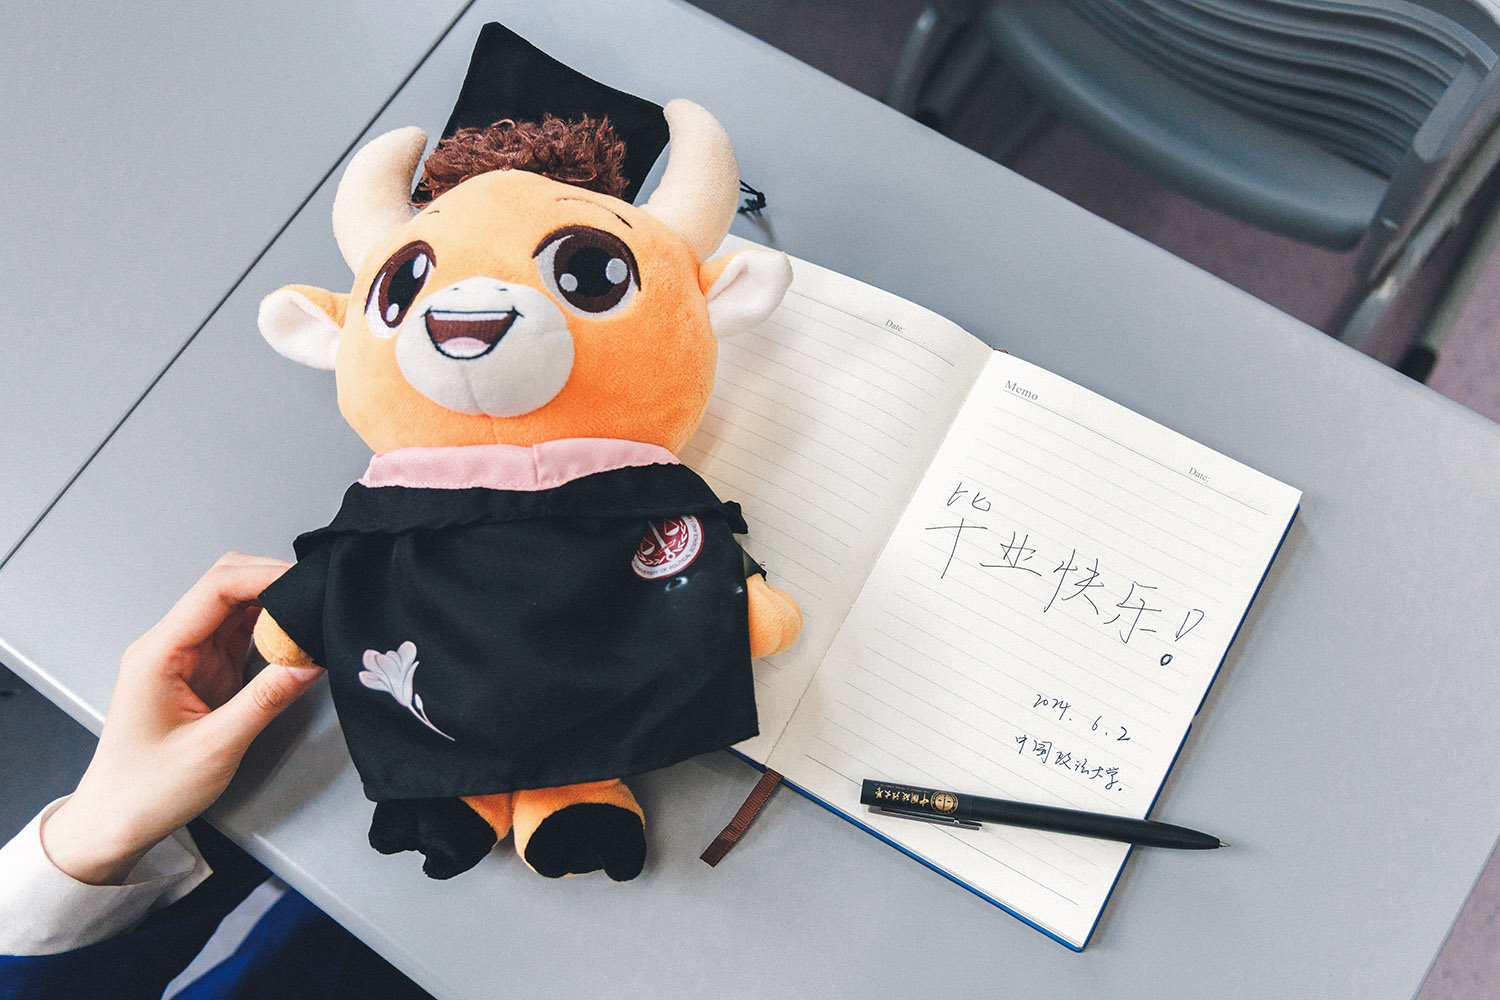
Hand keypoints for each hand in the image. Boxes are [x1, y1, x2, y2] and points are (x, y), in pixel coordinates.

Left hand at [41, 553, 323, 884]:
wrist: (116, 821)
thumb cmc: (146, 790)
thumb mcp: (214, 748)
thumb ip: (265, 700)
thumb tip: (309, 661)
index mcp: (158, 654)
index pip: (214, 589)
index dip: (263, 576)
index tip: (306, 581)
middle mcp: (170, 646)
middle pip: (225, 585)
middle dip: (273, 582)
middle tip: (318, 596)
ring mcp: (188, 657)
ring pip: (237, 606)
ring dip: (275, 605)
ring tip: (313, 617)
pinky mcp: (205, 671)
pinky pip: (241, 634)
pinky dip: (272, 630)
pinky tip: (295, 640)